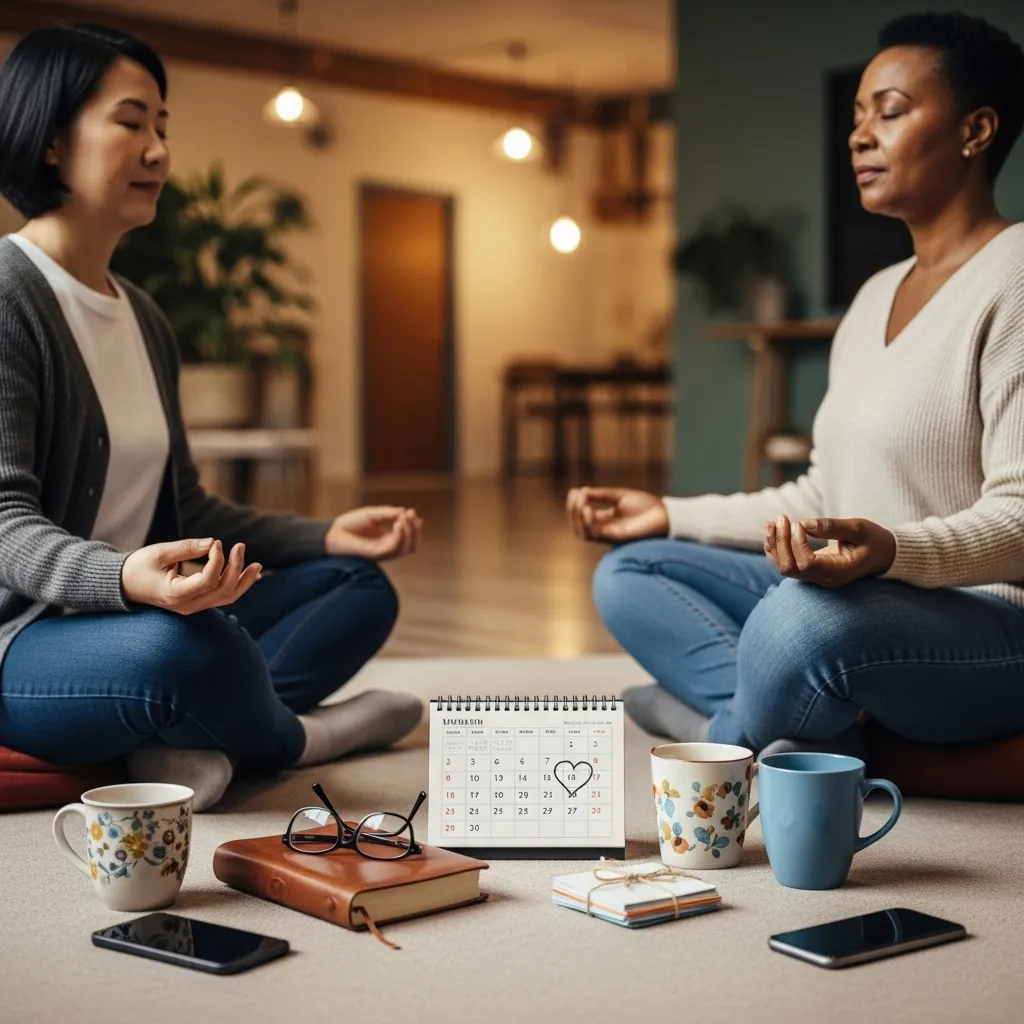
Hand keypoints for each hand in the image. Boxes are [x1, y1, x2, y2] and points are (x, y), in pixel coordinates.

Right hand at [121, 538, 261, 613]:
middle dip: (236, 568)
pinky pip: (221, 597)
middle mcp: (188, 605)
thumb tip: (212, 542)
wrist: (124, 585)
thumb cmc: (138, 567)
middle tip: (240, 546)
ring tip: (258, 566)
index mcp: (176, 595)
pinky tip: (251, 575)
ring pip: (226, 598)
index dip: (217, 560)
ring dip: (244, 581)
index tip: (217, 543)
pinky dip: (237, 586)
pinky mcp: (196, 602)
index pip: (208, 580)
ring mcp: (193, 607)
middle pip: (222, 591)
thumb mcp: (159, 553)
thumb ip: (186, 548)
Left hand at [325, 506, 422, 560]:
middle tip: (411, 515)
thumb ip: (388, 513)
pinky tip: (397, 524)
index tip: (412, 511)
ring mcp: (382, 553)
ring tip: (403, 518)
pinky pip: (394, 548)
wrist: (331, 533)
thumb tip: (405, 511)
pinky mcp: (375, 555)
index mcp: (387, 540)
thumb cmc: (349, 524)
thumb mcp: (373, 514)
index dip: (414, 526)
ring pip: (406, 549)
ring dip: (409, 532)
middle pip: (412, 546)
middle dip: (416, 530)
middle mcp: (387, 549)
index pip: (409, 538)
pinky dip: (400, 536)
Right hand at [566, 487, 668, 542]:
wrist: (666, 514)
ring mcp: (610, 535)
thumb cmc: (646, 505)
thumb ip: (601, 495)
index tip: (574, 490)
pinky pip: (595, 534)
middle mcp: (606, 530)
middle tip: (574, 497)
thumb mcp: (620, 495)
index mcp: (607, 520)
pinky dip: (588, 522)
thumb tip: (581, 491)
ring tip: (580, 503)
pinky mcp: (617, 538)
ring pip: (583, 533)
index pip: (583, 516)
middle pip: (579, 527)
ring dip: (577, 518)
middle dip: (572, 512)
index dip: (575, 505)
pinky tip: (587, 509)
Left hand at [765, 514, 895, 587]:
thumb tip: (803, 524)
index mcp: (839, 572)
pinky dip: (775, 548)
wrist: (881, 554)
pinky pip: (786, 563)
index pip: (806, 563)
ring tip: (771, 522)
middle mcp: (824, 579)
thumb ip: (832, 527)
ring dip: (774, 545)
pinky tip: (773, 529)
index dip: (797, 543)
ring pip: (783, 567)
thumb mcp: (859, 528)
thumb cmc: (873, 539)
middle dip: (781, 542)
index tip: (799, 523)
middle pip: (790, 568)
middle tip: (782, 517)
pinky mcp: (810, 571)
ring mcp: (815, 577)